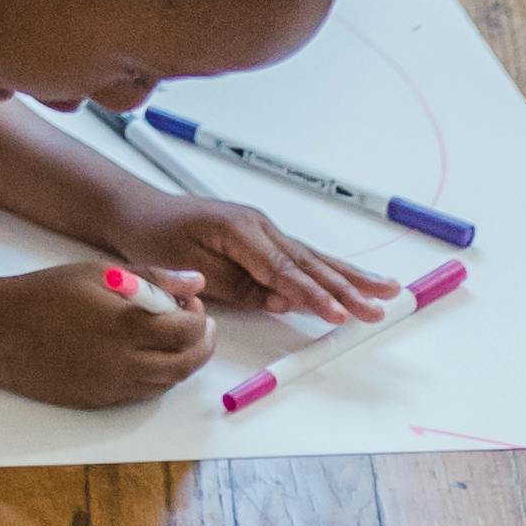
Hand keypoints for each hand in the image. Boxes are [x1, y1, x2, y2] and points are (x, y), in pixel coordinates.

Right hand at [0, 254, 216, 410]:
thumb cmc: (44, 294)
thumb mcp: (97, 273)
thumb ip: (152, 277)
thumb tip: (195, 282)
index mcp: (125, 327)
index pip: (187, 331)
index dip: (199, 317)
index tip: (193, 304)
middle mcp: (125, 364)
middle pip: (186, 363)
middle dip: (201, 344)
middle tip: (198, 325)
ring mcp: (113, 388)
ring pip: (168, 382)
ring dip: (181, 361)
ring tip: (173, 338)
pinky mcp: (100, 402)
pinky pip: (144, 393)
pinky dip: (157, 376)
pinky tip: (146, 355)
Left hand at [116, 184, 396, 327]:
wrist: (136, 210)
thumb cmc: (155, 237)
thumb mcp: (189, 267)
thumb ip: (240, 286)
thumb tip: (284, 301)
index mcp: (241, 232)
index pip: (286, 272)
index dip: (316, 296)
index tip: (342, 315)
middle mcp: (259, 226)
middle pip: (310, 264)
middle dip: (348, 289)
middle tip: (380, 308)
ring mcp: (264, 229)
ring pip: (314, 259)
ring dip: (351, 277)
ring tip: (389, 289)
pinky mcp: (263, 237)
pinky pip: (302, 258)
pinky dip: (331, 270)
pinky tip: (355, 279)